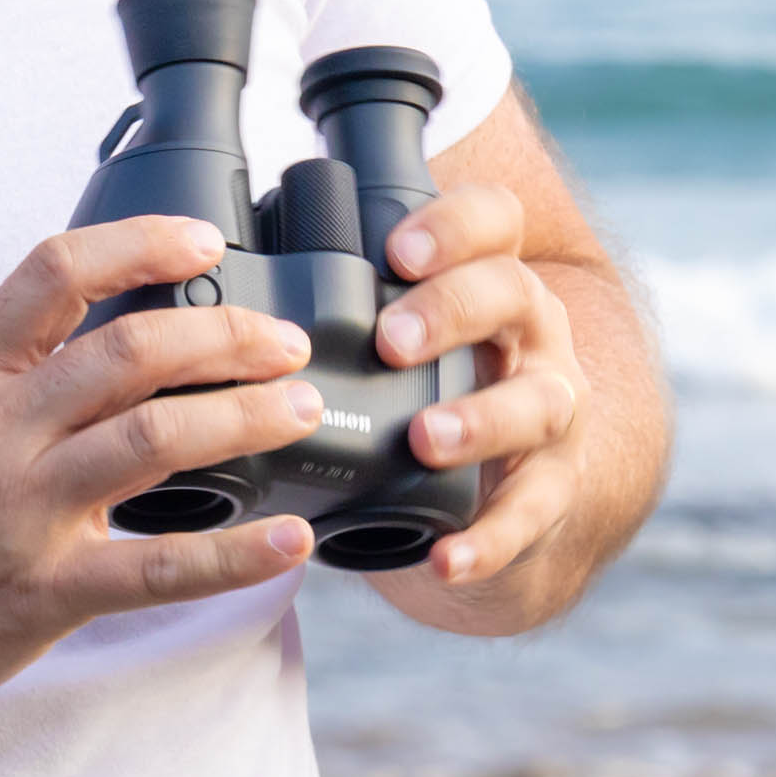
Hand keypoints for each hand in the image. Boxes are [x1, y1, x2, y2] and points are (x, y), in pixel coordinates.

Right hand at [0, 217, 324, 740]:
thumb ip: (11, 365)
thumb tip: (110, 319)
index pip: (54, 272)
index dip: (139, 243)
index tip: (205, 240)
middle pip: (129, 353)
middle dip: (226, 337)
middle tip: (286, 342)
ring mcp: (20, 512)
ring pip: (152, 442)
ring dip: (244, 418)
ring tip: (300, 410)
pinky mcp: (42, 593)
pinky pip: (156, 569)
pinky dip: (234, 555)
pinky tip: (289, 541)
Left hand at [371, 182, 590, 588]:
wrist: (503, 488)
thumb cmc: (426, 388)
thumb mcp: (405, 331)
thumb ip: (343, 298)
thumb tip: (222, 270)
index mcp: (488, 278)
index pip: (493, 219)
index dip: (453, 224)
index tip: (394, 248)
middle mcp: (532, 334)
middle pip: (513, 293)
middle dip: (452, 310)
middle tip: (390, 339)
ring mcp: (552, 410)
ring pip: (537, 402)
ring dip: (480, 420)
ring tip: (424, 439)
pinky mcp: (553, 489)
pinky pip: (531, 513)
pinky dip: (491, 539)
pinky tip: (447, 557)